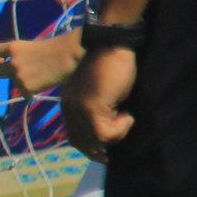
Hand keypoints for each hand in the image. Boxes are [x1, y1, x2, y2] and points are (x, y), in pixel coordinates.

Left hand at [0, 31, 85, 96]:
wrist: (70, 55)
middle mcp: (12, 62)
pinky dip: (32, 91)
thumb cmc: (58, 48)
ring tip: (42, 76)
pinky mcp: (26, 87)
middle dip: (7, 73)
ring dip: (25, 82)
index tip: (1, 60)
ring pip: (15, 83)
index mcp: (14, 47)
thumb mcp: (34, 47)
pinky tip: (44, 84)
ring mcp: (18, 75)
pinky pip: (25, 93)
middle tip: (21, 74)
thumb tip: (16, 66)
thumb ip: (22, 56)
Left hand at [62, 45, 136, 162]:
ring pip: (96, 140)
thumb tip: (105, 135)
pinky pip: (105, 133)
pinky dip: (121, 128)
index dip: (91, 146)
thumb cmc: (112, 66)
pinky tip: (127, 113)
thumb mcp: (99, 93)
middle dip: (104, 144)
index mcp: (68, 105)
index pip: (74, 137)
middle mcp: (68, 108)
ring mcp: (78, 108)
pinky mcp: (91, 107)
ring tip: (126, 116)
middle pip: (83, 142)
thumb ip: (96, 111)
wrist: (113, 45)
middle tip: (121, 132)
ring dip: (117, 133)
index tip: (105, 150)